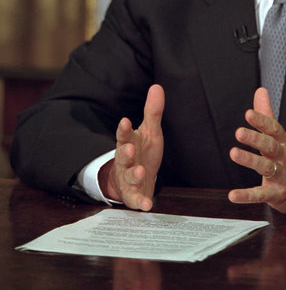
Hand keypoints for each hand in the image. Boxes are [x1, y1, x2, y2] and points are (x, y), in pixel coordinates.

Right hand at [99, 83, 164, 210]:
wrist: (134, 179)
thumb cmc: (142, 152)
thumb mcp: (149, 131)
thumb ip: (153, 111)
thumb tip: (157, 86)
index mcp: (129, 143)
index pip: (124, 134)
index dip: (123, 129)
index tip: (124, 121)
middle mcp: (126, 161)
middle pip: (123, 156)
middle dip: (125, 152)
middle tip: (130, 148)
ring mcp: (128, 178)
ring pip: (128, 176)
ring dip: (133, 174)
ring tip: (139, 172)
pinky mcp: (134, 194)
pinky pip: (135, 199)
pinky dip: (140, 202)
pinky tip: (146, 204)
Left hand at [228, 87, 285, 213]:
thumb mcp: (280, 136)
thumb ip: (267, 115)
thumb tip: (260, 91)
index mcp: (283, 141)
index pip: (274, 128)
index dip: (261, 121)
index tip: (248, 114)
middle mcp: (283, 157)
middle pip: (270, 146)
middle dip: (255, 139)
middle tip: (239, 132)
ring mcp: (281, 176)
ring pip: (265, 167)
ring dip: (250, 160)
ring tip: (234, 153)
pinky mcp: (276, 194)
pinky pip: (261, 194)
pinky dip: (247, 195)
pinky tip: (233, 195)